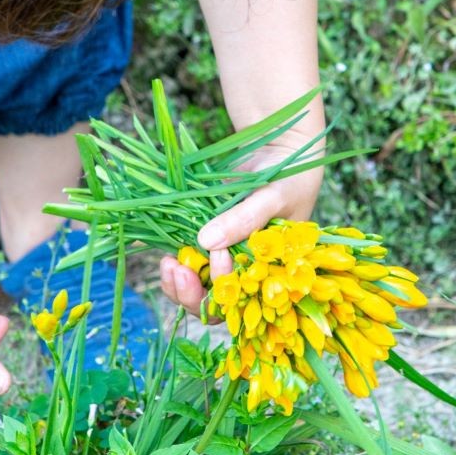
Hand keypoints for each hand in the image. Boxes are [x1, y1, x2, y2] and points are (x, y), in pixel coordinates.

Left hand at [160, 141, 322, 318]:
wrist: (278, 151)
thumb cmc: (289, 177)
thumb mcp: (272, 196)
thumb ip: (244, 219)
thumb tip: (206, 241)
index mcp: (272, 270)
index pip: (247, 299)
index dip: (226, 288)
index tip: (218, 255)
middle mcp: (248, 271)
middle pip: (216, 302)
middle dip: (193, 294)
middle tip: (179, 271)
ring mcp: (225, 257)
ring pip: (198, 288)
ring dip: (179, 283)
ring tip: (168, 264)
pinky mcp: (208, 241)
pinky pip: (189, 264)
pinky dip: (176, 266)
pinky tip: (167, 257)